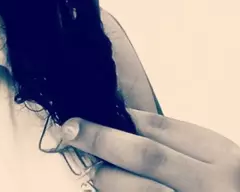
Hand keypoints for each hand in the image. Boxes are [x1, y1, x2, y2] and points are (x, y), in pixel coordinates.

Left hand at [59, 109, 239, 190]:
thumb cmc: (229, 187)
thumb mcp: (219, 160)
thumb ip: (179, 144)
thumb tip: (124, 123)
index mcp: (221, 159)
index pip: (162, 129)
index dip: (122, 119)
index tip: (94, 112)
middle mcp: (211, 187)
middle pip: (145, 155)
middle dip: (102, 139)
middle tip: (71, 129)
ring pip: (135, 190)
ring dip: (107, 177)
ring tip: (95, 170)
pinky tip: (110, 188)